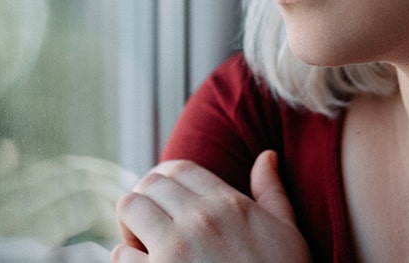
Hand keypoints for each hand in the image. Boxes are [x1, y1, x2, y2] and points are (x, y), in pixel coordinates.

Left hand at [112, 150, 311, 261]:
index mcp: (229, 205)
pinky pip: (121, 255)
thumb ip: (272, 193)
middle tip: (154, 224)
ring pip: (129, 208)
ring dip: (131, 225)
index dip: (166, 179)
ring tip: (144, 243)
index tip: (166, 199)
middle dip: (147, 200)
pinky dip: (126, 260)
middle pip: (150, 184)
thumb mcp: (288, 234)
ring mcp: (175, 250)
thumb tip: (266, 156)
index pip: (179, 169)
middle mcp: (200, 220)